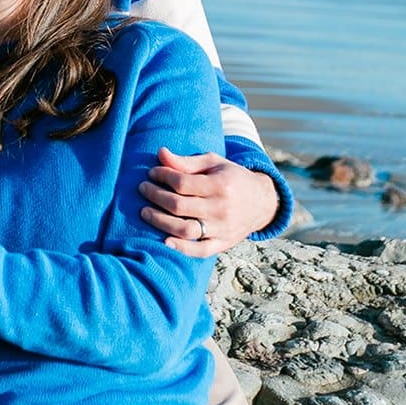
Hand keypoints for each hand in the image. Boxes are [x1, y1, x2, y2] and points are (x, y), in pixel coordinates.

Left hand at [140, 148, 279, 255]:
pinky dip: (181, 248)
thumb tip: (160, 153)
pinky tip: (164, 241)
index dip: (162, 176)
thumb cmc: (233, 178)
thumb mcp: (214, 163)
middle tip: (143, 188)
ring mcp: (222, 229)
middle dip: (155, 196)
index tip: (152, 172)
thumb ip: (187, 161)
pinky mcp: (223, 244)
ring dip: (160, 222)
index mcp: (220, 185)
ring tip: (144, 212)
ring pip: (185, 229)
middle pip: (179, 206)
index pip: (182, 183)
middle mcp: (221, 208)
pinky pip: (199, 250)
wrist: (262, 202)